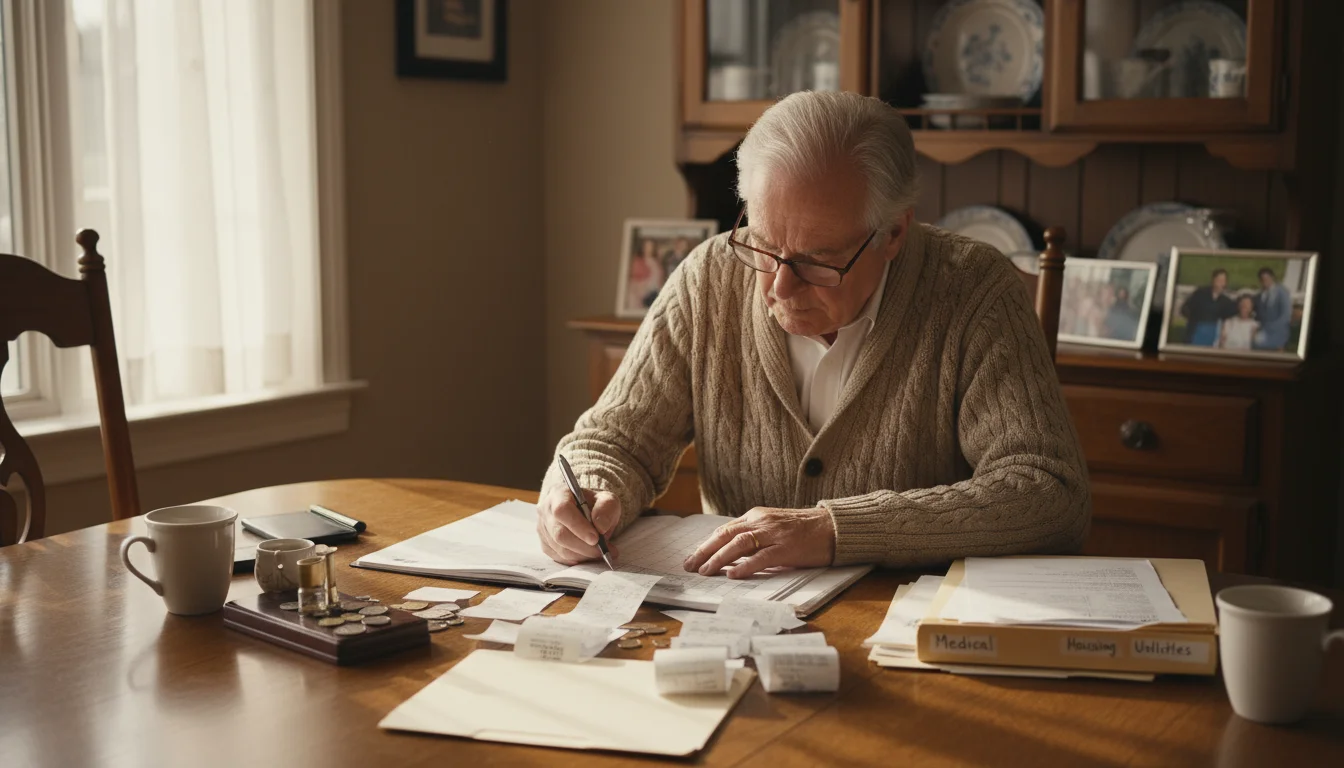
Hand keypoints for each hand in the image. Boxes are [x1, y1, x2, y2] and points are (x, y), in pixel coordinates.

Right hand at [536, 485, 621, 565]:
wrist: (586, 511)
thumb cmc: (595, 505)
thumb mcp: (608, 500)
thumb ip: (606, 509)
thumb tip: (601, 527)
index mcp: (559, 493)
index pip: (562, 510)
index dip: (578, 526)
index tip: (596, 538)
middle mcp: (546, 510)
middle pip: (559, 533)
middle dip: (583, 546)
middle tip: (602, 551)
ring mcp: (543, 529)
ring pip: (560, 548)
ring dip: (583, 554)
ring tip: (600, 553)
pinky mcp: (545, 544)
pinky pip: (559, 557)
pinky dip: (577, 559)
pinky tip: (588, 555)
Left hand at [682, 506, 834, 578]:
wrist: (832, 526)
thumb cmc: (804, 529)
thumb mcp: (774, 527)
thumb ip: (755, 537)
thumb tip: (732, 556)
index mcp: (757, 516)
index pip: (725, 530)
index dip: (707, 544)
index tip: (694, 557)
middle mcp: (762, 521)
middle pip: (726, 535)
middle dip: (705, 551)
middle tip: (690, 565)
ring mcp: (774, 534)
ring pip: (739, 544)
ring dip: (719, 558)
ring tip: (706, 571)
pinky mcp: (786, 548)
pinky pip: (761, 557)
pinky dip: (745, 566)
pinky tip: (733, 575)